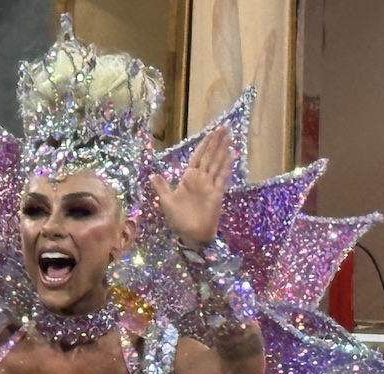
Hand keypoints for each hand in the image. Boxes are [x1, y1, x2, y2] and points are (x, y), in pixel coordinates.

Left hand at [149, 126, 233, 247]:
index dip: (204, 145)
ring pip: (217, 163)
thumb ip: (161, 187)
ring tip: (229, 136)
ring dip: (223, 150)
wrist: (191, 235)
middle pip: (209, 156)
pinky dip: (226, 166)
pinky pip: (222, 177)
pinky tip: (231, 155)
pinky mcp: (216, 194)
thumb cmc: (179, 220)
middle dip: (216, 142)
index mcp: (188, 179)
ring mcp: (210, 185)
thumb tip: (152, 175)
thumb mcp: (166, 202)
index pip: (197, 157)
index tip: (210, 133)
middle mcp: (201, 179)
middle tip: (223, 127)